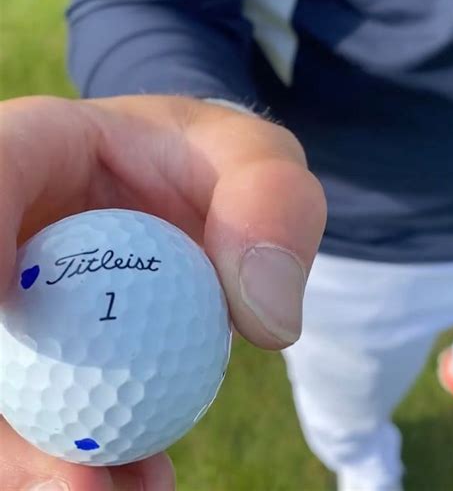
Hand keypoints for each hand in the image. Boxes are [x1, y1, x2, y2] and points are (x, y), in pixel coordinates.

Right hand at [0, 95, 325, 489]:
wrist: (208, 191)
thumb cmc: (223, 164)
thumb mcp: (262, 162)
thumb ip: (273, 210)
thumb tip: (266, 320)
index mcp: (38, 148)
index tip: (13, 325)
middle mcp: (11, 220)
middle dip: (7, 404)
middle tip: (80, 476)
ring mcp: (20, 288)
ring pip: (7, 379)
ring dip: (46, 452)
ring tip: (129, 488)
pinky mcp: (44, 338)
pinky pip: (48, 402)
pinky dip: (86, 453)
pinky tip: (137, 477)